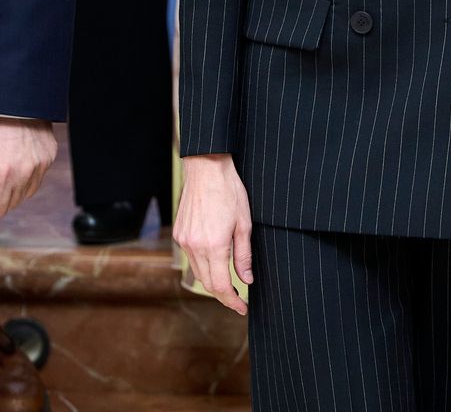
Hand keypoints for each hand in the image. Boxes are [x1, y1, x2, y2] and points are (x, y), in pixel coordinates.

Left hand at [0, 119, 57, 216]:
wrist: (16, 101)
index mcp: (2, 173)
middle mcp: (22, 172)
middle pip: (9, 204)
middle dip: (0, 200)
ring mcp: (39, 164)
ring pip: (24, 195)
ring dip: (12, 192)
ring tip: (4, 180)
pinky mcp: (49, 156)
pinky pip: (36, 179)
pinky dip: (26, 179)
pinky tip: (16, 169)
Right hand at [173, 154, 252, 314]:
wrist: (206, 168)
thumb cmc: (229, 191)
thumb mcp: (244, 223)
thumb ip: (244, 255)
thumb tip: (246, 280)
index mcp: (214, 245)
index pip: (222, 286)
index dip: (232, 301)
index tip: (242, 308)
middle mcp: (195, 247)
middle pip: (208, 284)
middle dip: (223, 296)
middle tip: (238, 300)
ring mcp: (184, 241)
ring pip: (197, 273)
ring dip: (212, 281)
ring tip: (229, 283)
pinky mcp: (179, 234)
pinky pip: (190, 258)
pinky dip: (202, 266)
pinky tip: (214, 262)